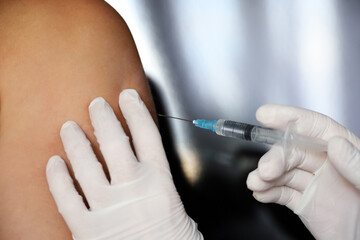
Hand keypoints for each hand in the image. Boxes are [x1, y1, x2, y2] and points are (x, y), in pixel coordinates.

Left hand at [46, 89, 202, 239]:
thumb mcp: (180, 213)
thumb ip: (162, 189)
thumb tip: (149, 173)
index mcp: (159, 184)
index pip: (147, 136)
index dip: (135, 111)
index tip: (127, 97)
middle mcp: (132, 190)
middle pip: (114, 142)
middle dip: (103, 118)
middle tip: (95, 104)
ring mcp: (107, 209)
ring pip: (86, 164)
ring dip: (75, 141)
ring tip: (69, 126)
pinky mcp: (86, 229)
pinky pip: (66, 197)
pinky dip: (58, 178)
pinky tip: (54, 163)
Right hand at [246, 104, 359, 238]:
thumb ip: (357, 166)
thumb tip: (336, 144)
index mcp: (348, 154)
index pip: (318, 128)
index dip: (292, 118)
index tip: (267, 115)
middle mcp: (329, 166)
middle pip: (295, 152)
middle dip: (276, 158)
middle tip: (265, 170)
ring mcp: (316, 185)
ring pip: (285, 173)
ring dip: (265, 176)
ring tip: (255, 184)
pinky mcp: (306, 204)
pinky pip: (283, 194)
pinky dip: (268, 193)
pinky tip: (261, 193)